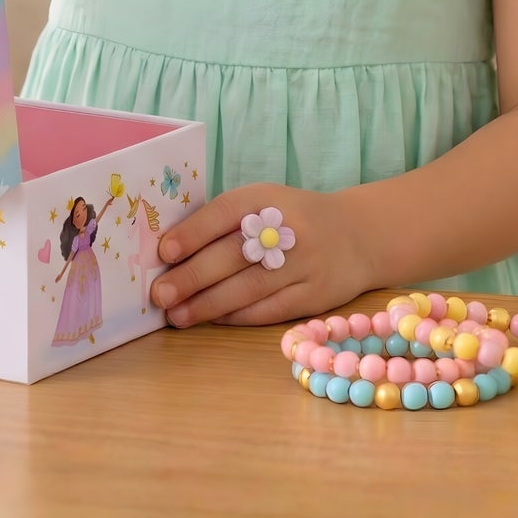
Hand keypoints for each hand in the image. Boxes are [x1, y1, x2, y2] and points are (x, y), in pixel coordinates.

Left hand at [151, 184, 368, 328]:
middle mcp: (289, 229)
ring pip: (248, 288)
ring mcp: (305, 265)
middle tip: (160, 293)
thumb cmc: (293, 218)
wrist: (357, 235)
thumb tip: (172, 249)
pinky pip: (268, 310)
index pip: (226, 212)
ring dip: (207, 304)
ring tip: (176, 315)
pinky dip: (235, 316)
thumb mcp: (265, 203)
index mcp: (268, 198)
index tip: (164, 251)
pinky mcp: (315, 297)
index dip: (194, 232)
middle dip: (192, 276)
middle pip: (234, 255)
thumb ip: (226, 221)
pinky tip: (211, 319)